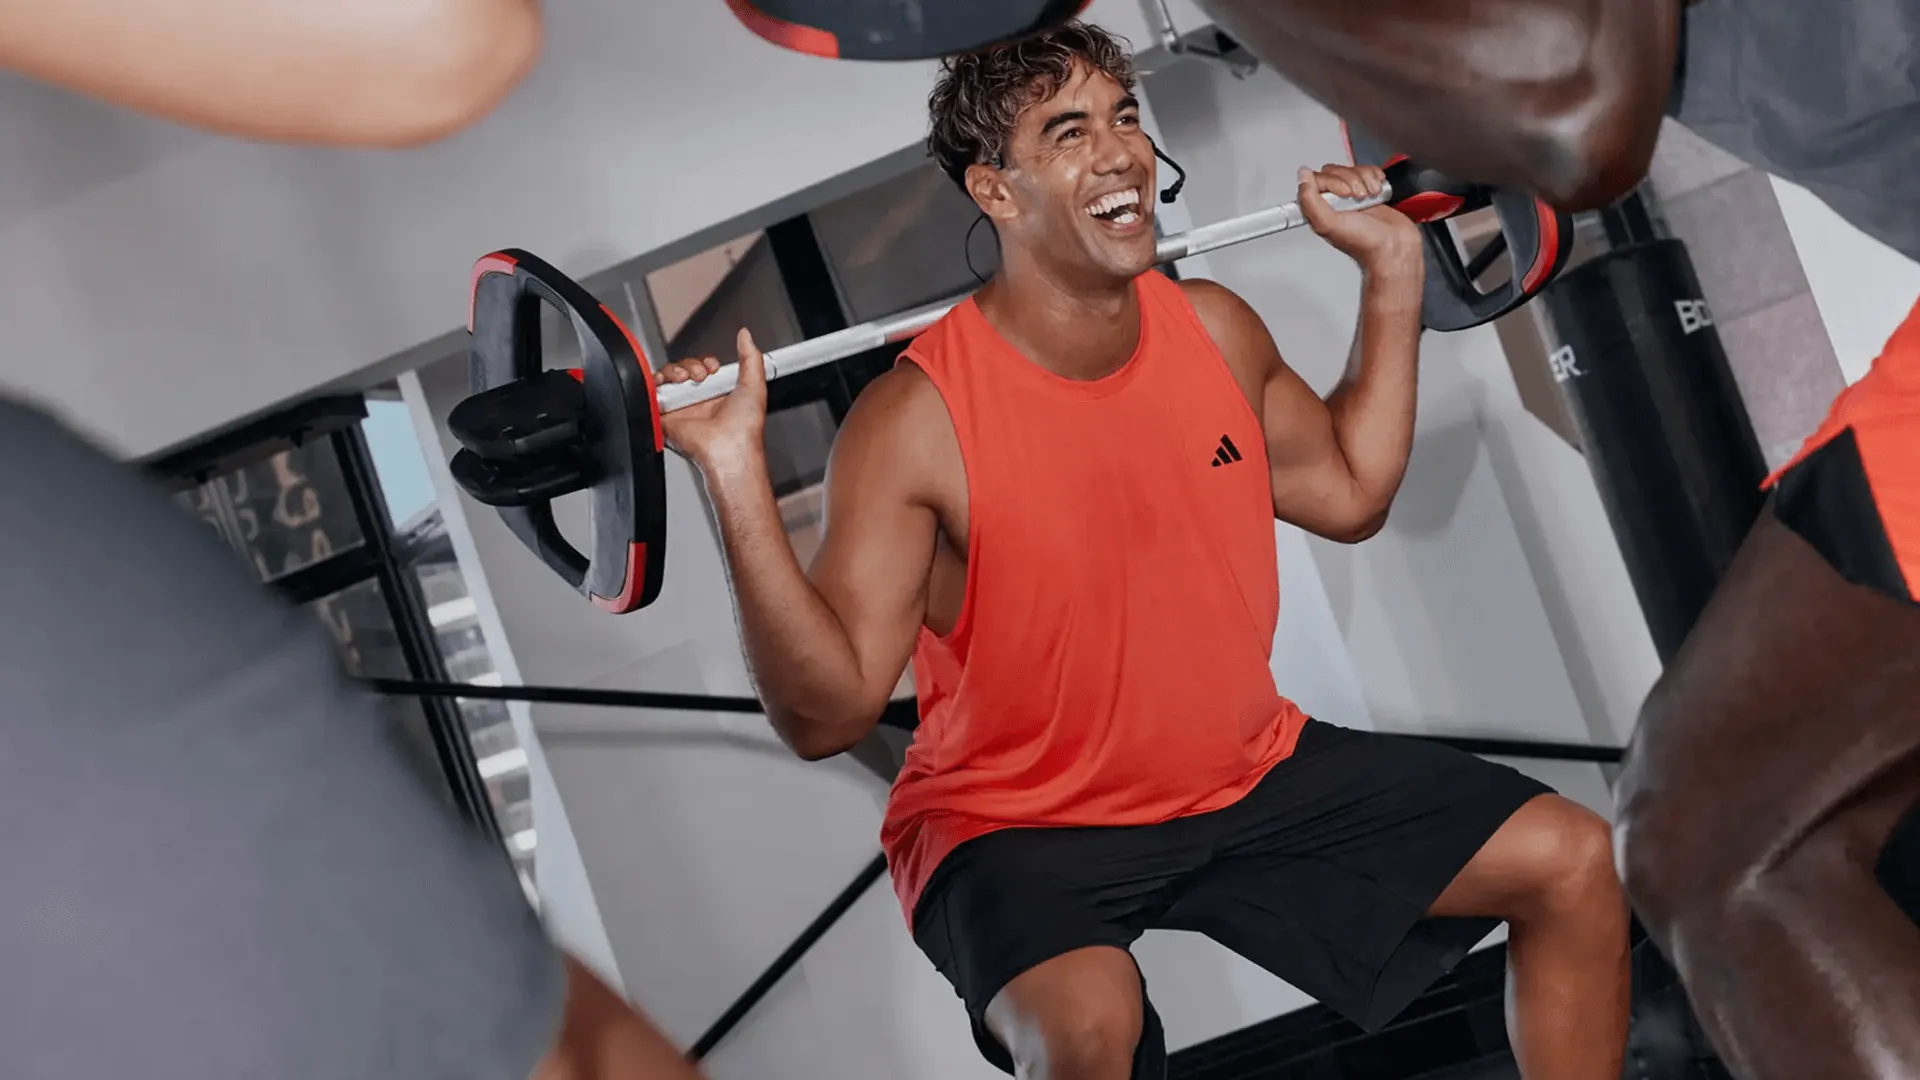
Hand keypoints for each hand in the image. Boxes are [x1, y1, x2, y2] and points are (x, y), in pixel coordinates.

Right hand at [657, 327, 767, 474]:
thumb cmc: (744, 427)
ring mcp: (680, 408)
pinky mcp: (663, 416)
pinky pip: (650, 393)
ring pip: (666, 377)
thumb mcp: (754, 384)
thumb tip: (746, 335)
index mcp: (715, 395)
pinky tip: (669, 383)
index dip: (704, 363)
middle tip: (700, 376)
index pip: (701, 368)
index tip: (712, 367)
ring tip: (685, 379)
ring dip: (673, 371)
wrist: (729, 448)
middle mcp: (696, 402)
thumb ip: (751, 357)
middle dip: (689, 365)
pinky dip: (654, 382)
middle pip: (682, 369)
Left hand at [1297, 164, 1422, 274]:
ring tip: (1370, 196)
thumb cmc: (1364, 243)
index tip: (1344, 195)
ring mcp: (1352, 196)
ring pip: (1353, 169)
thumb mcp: (1328, 224)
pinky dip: (1375, 177)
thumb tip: (1303, 175)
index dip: (1332, 182)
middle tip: (1359, 198)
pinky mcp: (1370, 191)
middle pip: (1335, 171)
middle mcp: (1334, 202)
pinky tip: (1377, 192)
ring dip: (1365, 180)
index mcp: (1320, 209)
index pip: (1317, 179)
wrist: (1394, 247)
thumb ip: (1309, 200)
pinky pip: (1368, 171)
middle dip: (1351, 181)